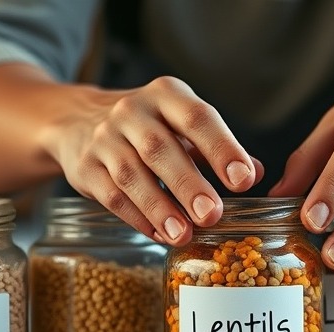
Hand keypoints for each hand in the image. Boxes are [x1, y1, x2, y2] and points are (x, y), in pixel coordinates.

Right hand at [49, 76, 262, 244]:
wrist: (77, 121)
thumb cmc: (146, 127)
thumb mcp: (181, 125)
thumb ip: (217, 147)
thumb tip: (256, 172)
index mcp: (166, 95)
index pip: (197, 117)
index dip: (221, 148)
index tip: (244, 179)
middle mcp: (132, 111)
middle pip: (160, 148)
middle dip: (188, 184)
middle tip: (212, 215)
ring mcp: (103, 138)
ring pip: (131, 175)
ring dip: (159, 207)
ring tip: (183, 235)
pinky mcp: (84, 167)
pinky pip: (111, 196)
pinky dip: (137, 218)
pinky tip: (159, 235)